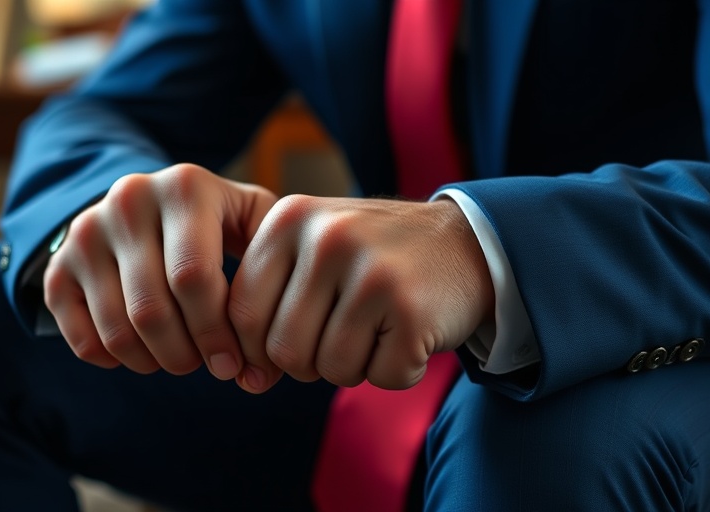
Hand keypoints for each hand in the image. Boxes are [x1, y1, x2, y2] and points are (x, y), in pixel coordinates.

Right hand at [43, 164, 276, 378]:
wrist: (149, 202)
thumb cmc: (215, 224)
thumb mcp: (252, 223)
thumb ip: (272, 278)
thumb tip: (263, 369)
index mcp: (185, 187)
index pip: (194, 278)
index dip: (216, 333)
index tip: (236, 364)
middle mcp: (128, 199)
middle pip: (152, 309)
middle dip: (186, 355)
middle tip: (206, 366)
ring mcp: (86, 231)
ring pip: (117, 330)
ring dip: (154, 362)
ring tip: (179, 358)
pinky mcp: (59, 264)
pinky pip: (81, 338)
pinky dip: (113, 360)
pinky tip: (141, 352)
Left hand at [228, 196, 494, 392]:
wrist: (468, 243)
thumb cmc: (376, 258)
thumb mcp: (314, 249)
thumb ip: (269, 299)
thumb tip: (244, 378)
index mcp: (290, 218)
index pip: (242, 313)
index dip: (261, 347)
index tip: (295, 342)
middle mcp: (327, 238)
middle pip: (283, 350)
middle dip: (312, 361)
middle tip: (345, 334)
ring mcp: (371, 271)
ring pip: (330, 369)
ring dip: (356, 366)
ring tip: (379, 327)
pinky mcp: (411, 307)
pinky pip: (381, 377)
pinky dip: (396, 370)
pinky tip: (411, 333)